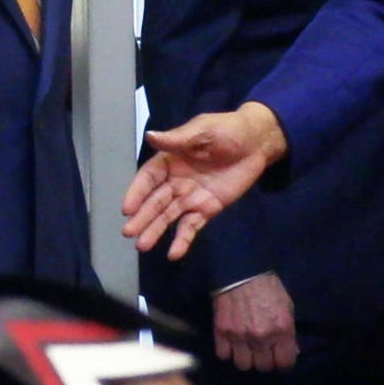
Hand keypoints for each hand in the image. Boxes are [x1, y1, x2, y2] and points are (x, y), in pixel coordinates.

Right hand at [123, 102, 288, 258]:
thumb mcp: (203, 130)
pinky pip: (192, 226)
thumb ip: (177, 139)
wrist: (256, 143)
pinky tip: (174, 254)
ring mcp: (191, 197)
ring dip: (155, 230)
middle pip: (156, 201)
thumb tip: (149, 135)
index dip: (137, 193)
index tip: (127, 209)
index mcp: (170, 160)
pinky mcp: (207, 209)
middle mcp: (176, 181)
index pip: (149, 178)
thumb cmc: (227, 130)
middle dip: (142, 217)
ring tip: (142, 246)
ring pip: (169, 216)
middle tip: (129, 233)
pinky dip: (183, 240)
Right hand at [213, 274, 297, 371]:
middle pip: (263, 367)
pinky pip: (224, 355)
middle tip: (263, 350)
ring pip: (243, 365)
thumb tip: (291, 352)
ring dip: (246, 358)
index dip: (283, 363)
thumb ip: (289, 332)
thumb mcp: (287, 307)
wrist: (241, 271)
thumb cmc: (268, 287)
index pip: (285, 363)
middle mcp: (261, 337)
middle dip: (265, 360)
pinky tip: (232, 343)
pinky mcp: (221, 332)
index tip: (280, 358)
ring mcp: (240, 336)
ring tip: (247, 348)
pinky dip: (228, 351)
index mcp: (282, 330)